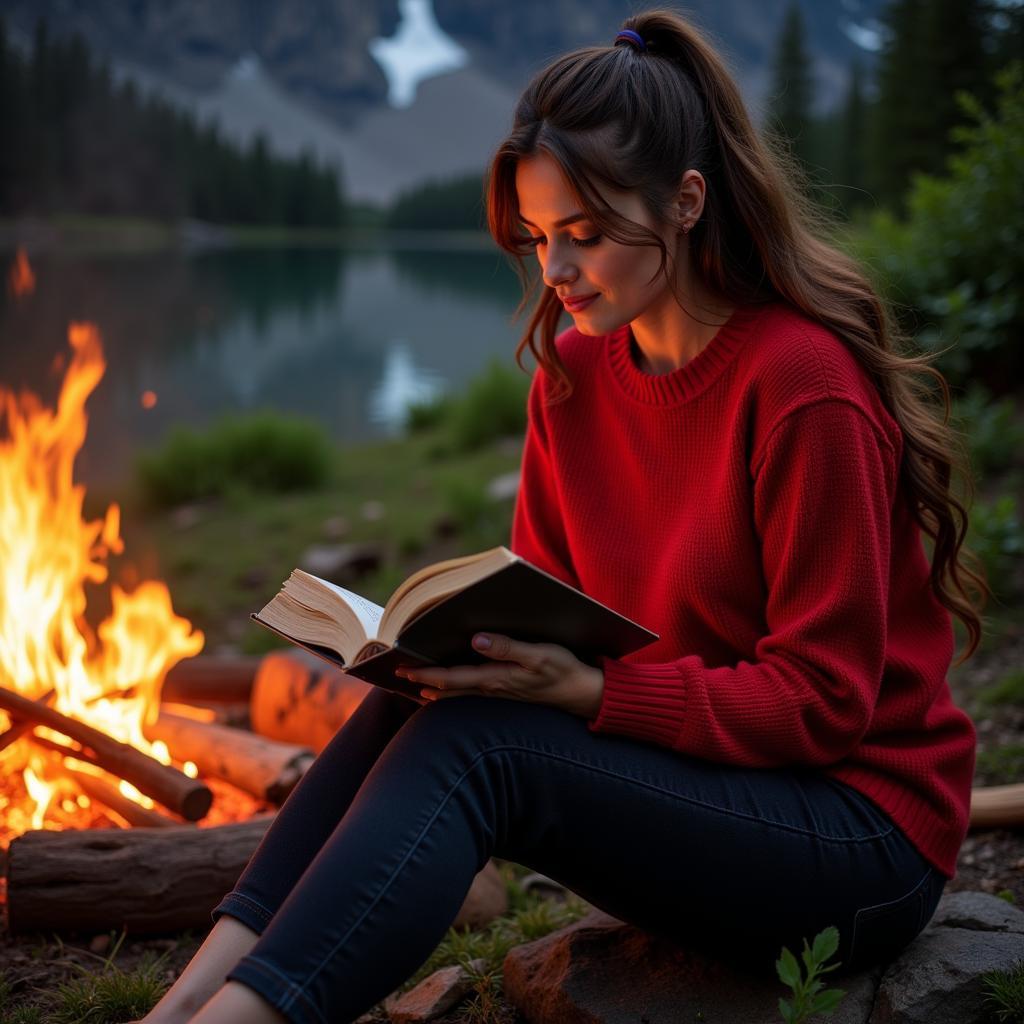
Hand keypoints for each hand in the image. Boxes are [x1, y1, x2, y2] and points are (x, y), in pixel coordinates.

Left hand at [396, 633, 604, 718]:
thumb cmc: (563, 669)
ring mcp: (498, 692)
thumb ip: (507, 647)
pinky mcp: (507, 690)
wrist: (583, 693)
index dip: (424, 674)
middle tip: (397, 674)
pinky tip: (448, 688)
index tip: (401, 668)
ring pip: (458, 692)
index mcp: (495, 678)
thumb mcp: (539, 654)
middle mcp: (492, 688)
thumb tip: (475, 639)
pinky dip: (454, 689)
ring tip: (416, 683)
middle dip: (423, 681)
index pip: (450, 678)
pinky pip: (472, 692)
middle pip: (448, 687)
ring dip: (436, 687)